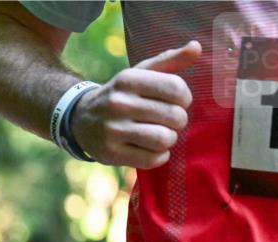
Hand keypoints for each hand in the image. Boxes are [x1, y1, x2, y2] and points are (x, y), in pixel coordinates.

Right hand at [71, 40, 200, 168]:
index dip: (185, 98)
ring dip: (169, 139)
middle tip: (169, 122)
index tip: (176, 102)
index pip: (176, 88)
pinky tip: (152, 150)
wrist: (81, 120)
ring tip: (161, 135)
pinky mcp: (111, 153)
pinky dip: (159, 156)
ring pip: (163, 139)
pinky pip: (152, 159)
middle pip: (174, 116)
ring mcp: (113, 130)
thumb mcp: (139, 73)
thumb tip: (196, 47)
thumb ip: (169, 60)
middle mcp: (119, 103)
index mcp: (128, 79)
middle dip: (178, 121)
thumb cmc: (121, 95)